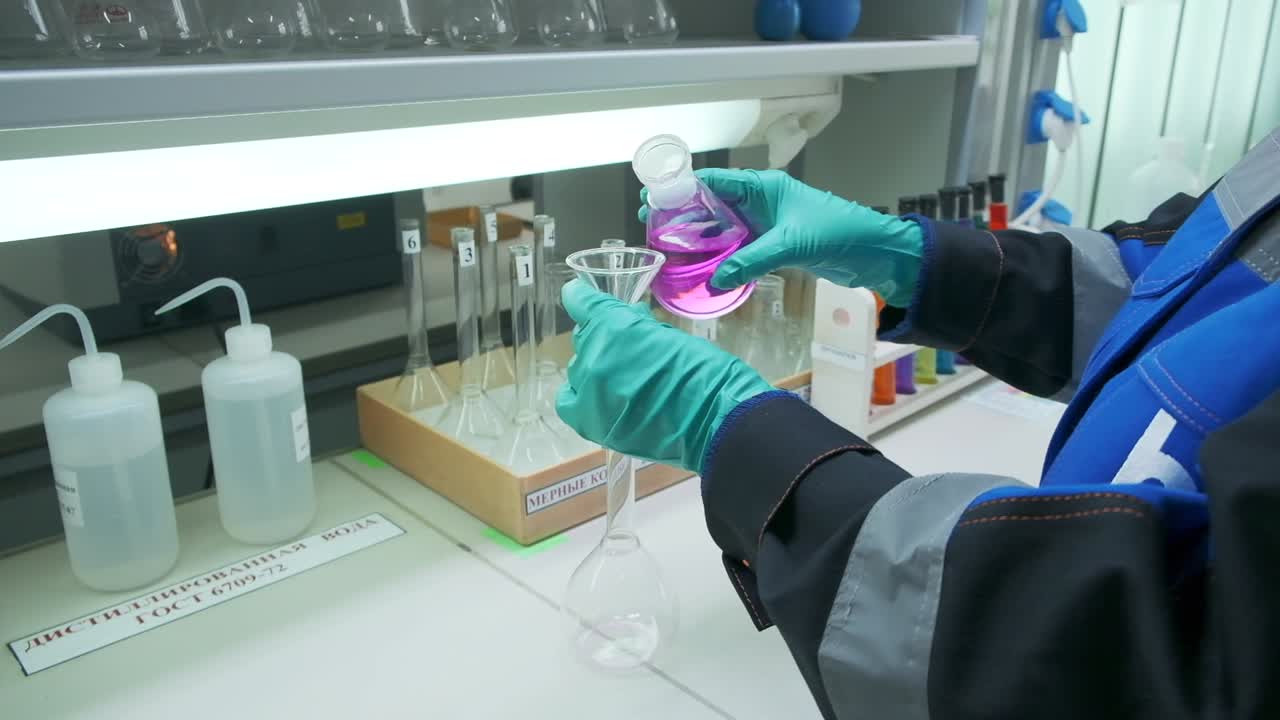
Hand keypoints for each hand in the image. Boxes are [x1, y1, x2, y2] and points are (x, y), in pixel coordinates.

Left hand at [555, 280, 774, 472]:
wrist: (717, 422)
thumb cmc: (706, 373)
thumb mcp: (672, 334)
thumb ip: (641, 327)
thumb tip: (629, 319)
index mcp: (615, 326)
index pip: (580, 302)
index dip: (583, 299)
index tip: (584, 298)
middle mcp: (594, 355)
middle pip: (584, 339)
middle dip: (603, 339)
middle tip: (630, 350)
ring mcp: (590, 391)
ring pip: (578, 369)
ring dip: (597, 368)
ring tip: (625, 380)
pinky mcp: (591, 422)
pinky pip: (569, 403)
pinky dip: (579, 397)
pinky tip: (598, 398)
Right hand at [641, 169, 923, 306]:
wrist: (875, 251)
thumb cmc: (839, 233)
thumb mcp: (791, 244)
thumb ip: (750, 261)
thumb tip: (713, 281)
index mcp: (764, 187)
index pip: (714, 180)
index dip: (682, 187)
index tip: (653, 198)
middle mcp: (761, 201)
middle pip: (713, 203)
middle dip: (684, 214)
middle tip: (651, 226)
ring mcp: (766, 223)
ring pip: (724, 227)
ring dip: (700, 237)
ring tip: (668, 248)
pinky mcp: (774, 244)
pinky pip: (739, 247)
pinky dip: (721, 256)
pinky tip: (703, 268)